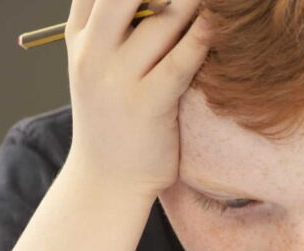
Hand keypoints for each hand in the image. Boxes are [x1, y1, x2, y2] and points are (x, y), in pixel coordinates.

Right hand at [64, 0, 211, 199]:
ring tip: (223, 3)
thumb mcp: (97, 67)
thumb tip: (158, 2)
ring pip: (161, 18)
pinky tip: (217, 24)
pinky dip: (202, 38)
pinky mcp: (146, 104)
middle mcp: (92, 51)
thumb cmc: (113, 119)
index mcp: (79, 37)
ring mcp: (117, 78)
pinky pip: (180, 60)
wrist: (106, 181)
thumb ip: (111, 27)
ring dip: (193, 4)